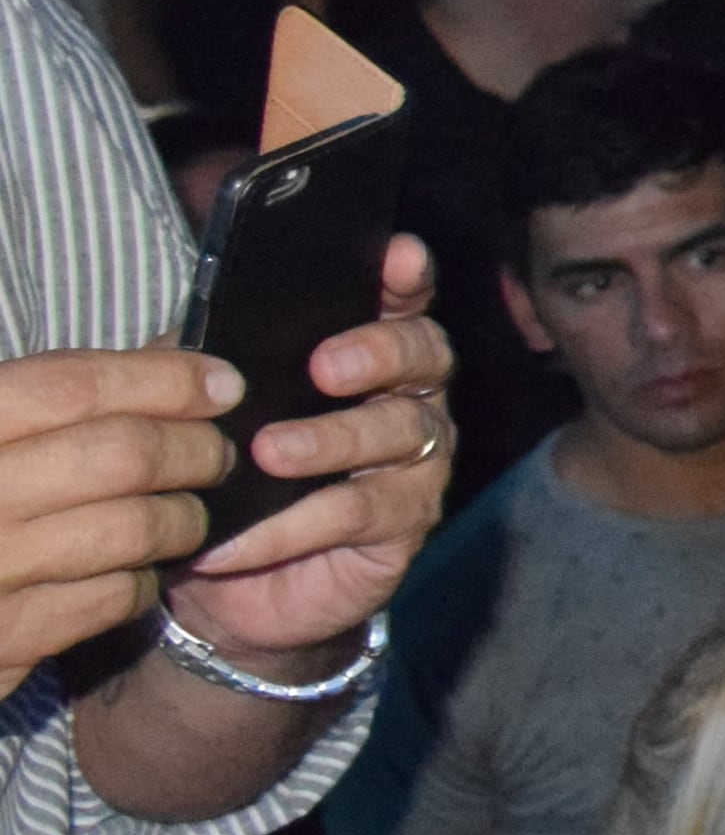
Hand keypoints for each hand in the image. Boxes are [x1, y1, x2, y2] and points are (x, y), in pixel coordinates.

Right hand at [0, 348, 240, 677]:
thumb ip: (58, 391)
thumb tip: (175, 352)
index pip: (73, 386)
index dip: (164, 379)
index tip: (224, 384)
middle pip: (122, 455)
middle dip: (195, 451)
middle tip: (216, 457)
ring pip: (132, 528)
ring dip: (182, 519)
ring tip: (186, 516)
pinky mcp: (5, 637)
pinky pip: (113, 596)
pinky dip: (143, 581)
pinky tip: (137, 572)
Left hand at [169, 234, 454, 671]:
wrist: (230, 578)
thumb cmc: (231, 471)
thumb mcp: (211, 407)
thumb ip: (209, 366)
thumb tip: (190, 344)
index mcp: (366, 353)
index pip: (400, 300)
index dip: (406, 276)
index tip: (398, 257)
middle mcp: (409, 397)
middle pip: (423, 356)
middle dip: (380, 353)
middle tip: (325, 367)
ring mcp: (417, 462)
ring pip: (400, 434)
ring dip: (330, 440)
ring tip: (269, 454)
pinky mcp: (403, 524)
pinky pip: (357, 513)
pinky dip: (291, 524)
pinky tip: (236, 536)